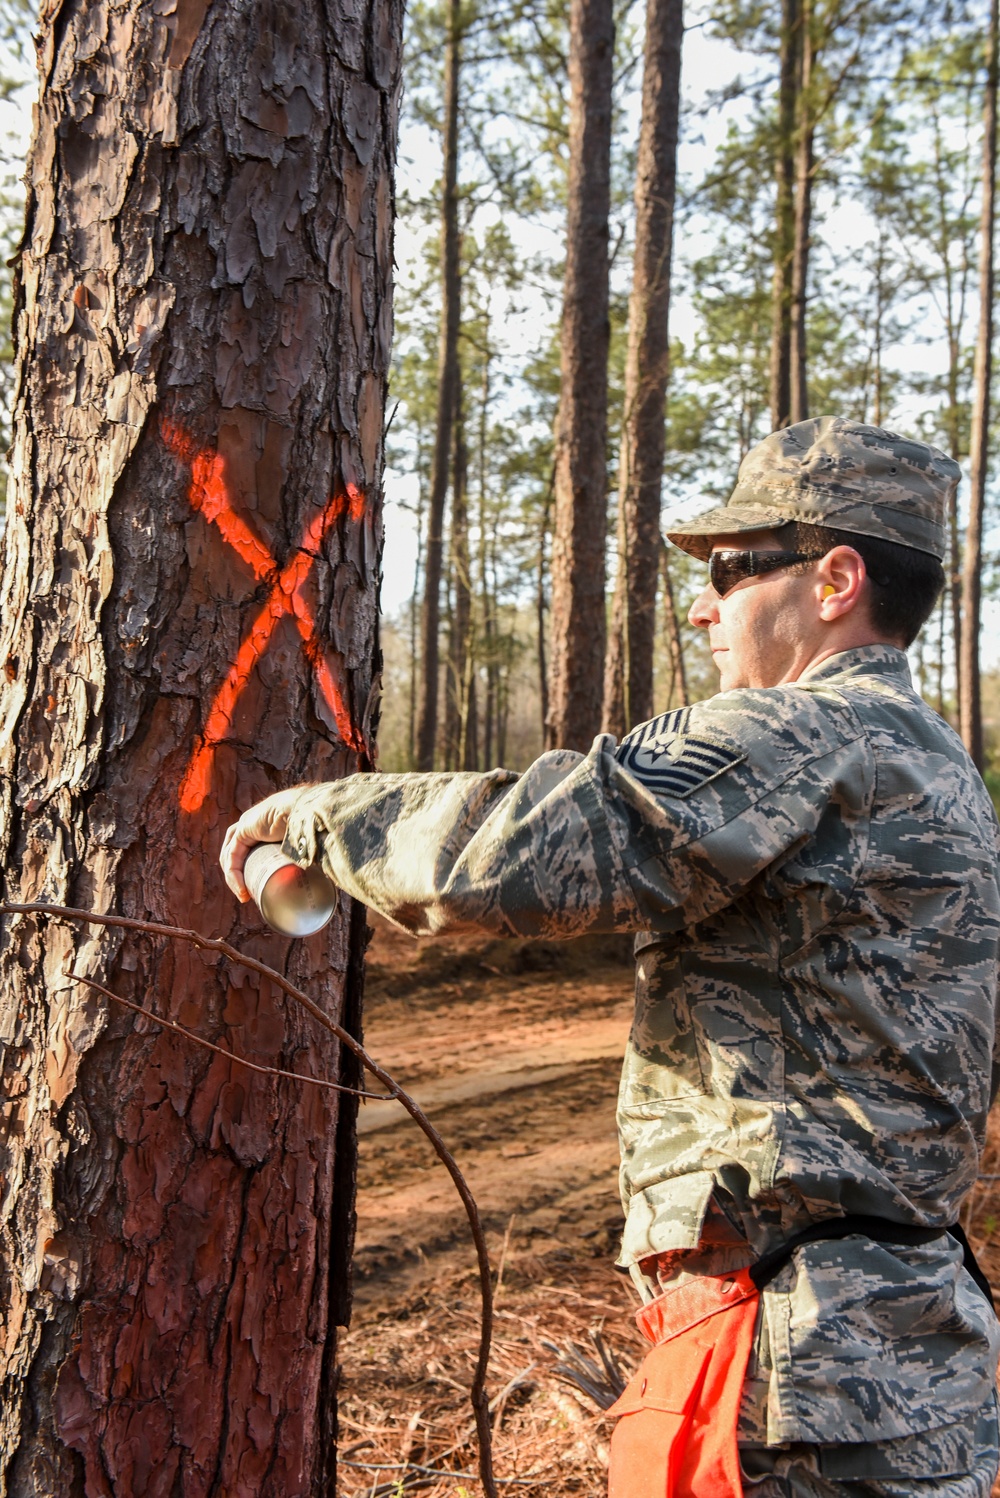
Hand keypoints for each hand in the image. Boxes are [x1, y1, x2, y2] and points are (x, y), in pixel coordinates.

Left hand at [220, 786, 309, 901]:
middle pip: (237, 852)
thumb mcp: (308, 846)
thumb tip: (326, 879)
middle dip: (239, 875)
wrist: (310, 812)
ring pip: (231, 855)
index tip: (257, 890)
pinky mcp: (244, 829)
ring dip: (234, 878)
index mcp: (267, 825)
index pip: (250, 848)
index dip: (249, 868)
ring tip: (245, 896)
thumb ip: (311, 857)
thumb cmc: (315, 827)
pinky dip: (234, 874)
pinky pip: (233, 855)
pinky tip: (241, 889)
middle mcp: (254, 822)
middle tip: (248, 895)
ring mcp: (247, 824)